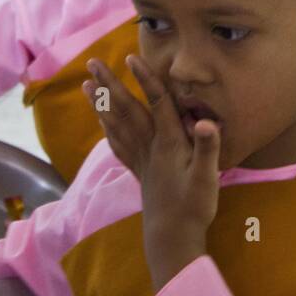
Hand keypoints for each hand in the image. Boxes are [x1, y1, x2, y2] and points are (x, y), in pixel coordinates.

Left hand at [83, 55, 219, 289]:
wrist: (173, 238)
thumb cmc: (194, 207)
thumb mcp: (208, 176)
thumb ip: (207, 147)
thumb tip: (208, 121)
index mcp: (169, 143)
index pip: (156, 103)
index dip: (145, 80)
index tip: (131, 58)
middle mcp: (150, 147)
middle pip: (127, 109)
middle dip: (110, 85)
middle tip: (92, 63)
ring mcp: (141, 159)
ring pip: (117, 124)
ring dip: (101, 103)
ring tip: (87, 85)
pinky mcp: (138, 172)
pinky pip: (118, 145)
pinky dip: (107, 129)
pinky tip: (101, 121)